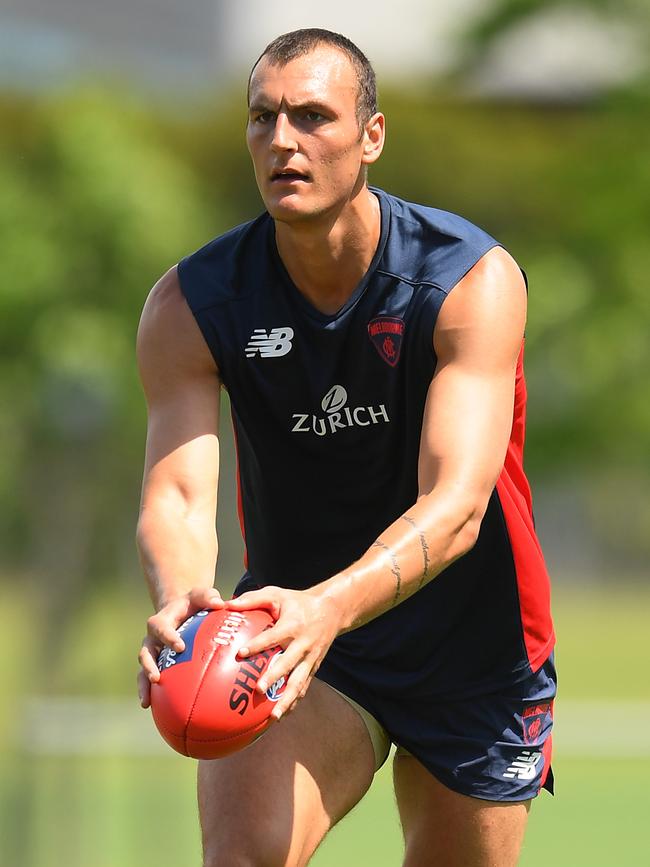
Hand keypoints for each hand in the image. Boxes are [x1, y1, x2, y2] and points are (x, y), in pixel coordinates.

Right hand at [137, 586, 223, 707]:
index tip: (180, 647)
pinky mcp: (155, 665)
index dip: (168, 637)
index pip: (161, 628)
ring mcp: (152, 653)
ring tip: (146, 702)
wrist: (181, 609)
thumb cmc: (194, 603)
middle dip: (149, 666)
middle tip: (157, 679)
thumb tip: (221, 603)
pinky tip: (156, 710)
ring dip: (143, 685)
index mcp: (161, 621)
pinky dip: (152, 694)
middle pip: (145, 653)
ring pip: (142, 671)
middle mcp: (152, 639)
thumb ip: (209, 596)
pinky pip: (150, 681)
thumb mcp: (201, 595)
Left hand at [226, 585, 342, 720]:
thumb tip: (228, 605)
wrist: (333, 610)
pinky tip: (283, 715)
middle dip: (274, 677)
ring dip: (287, 699)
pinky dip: (295, 701)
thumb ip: (253, 599)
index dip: (258, 645)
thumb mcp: (277, 593)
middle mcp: (303, 643)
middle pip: (288, 663)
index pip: (273, 636)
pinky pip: (305, 686)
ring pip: (299, 681)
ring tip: (274, 716)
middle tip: (258, 690)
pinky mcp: (315, 666)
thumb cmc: (298, 601)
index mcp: (293, 625)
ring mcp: (311, 657)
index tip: (241, 653)